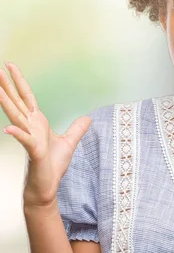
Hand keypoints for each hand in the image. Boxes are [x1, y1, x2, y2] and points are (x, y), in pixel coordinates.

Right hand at [0, 62, 90, 207]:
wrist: (47, 186)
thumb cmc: (53, 165)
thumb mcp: (70, 143)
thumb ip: (77, 129)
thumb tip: (87, 118)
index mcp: (37, 122)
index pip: (27, 98)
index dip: (19, 82)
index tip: (10, 66)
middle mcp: (30, 127)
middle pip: (18, 103)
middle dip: (8, 86)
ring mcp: (30, 139)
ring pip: (17, 118)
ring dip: (7, 104)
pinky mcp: (34, 152)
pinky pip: (25, 141)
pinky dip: (18, 135)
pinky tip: (9, 130)